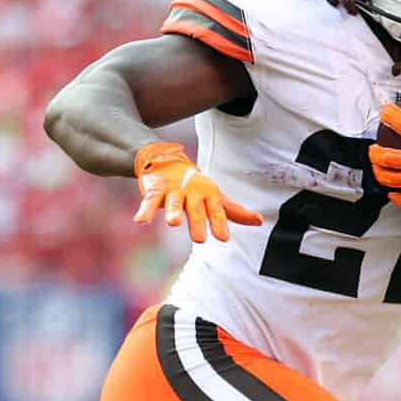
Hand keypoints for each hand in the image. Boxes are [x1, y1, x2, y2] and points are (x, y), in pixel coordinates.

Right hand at [131, 142, 258, 241]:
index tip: (223, 238)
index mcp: (207, 195)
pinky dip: (145, 210)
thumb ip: (234, 211)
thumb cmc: (194, 185)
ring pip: (173, 202)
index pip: (215, 210)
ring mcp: (172, 190)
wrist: (166, 161)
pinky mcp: (155, 189)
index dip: (219, 223)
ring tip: (172, 223)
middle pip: (194, 209)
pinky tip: (141, 221)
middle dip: (197, 222)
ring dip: (172, 212)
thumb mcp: (215, 197)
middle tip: (199, 240)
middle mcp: (191, 192)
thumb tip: (260, 221)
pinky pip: (149, 201)